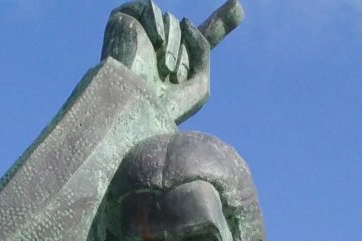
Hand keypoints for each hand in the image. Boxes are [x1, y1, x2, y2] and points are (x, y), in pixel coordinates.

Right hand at [102, 6, 212, 120]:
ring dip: (173, 45)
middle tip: (171, 74)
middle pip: (187, 29)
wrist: (134, 109)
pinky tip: (153, 44)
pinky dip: (155, 23)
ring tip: (162, 68)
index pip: (204, 37)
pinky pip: (149, 6)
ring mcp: (141, 33)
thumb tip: (186, 21)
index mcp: (180, 62)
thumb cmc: (164, 108)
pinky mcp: (123, 21)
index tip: (238, 6)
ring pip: (171, 20)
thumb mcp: (200, 86)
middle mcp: (161, 46)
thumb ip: (205, 49)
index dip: (222, 22)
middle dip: (186, 50)